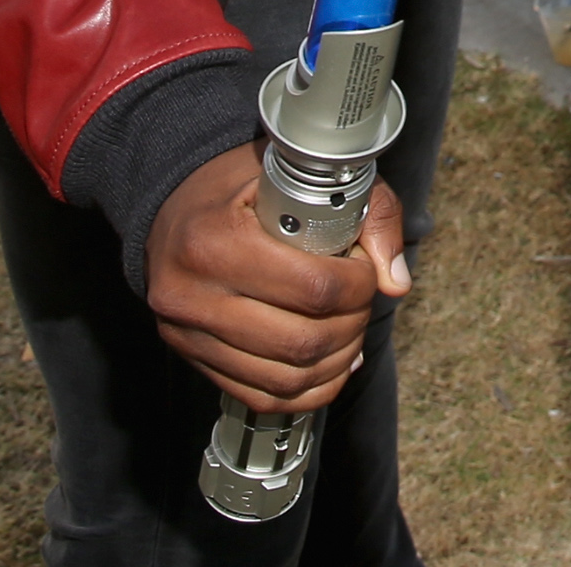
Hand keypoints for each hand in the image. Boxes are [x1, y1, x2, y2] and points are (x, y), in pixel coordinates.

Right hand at [144, 143, 409, 409]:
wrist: (175, 205)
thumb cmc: (244, 185)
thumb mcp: (306, 173)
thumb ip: (367, 213)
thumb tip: (395, 282)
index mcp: (215, 240)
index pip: (314, 288)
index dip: (358, 284)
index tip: (364, 268)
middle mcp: (193, 295)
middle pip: (302, 342)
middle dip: (352, 325)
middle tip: (362, 299)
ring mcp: (187, 335)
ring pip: (286, 378)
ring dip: (335, 362)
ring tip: (350, 330)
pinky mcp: (191, 360)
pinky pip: (262, 397)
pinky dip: (308, 389)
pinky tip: (328, 364)